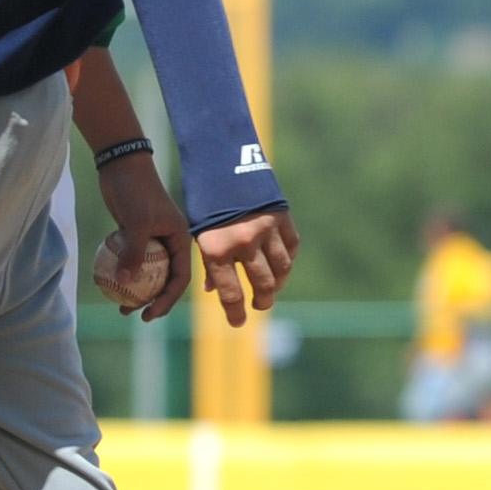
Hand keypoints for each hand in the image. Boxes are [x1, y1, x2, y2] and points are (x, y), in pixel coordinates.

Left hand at [93, 150, 193, 320]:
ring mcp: (153, 240)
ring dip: (137, 290)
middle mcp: (170, 243)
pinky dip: (124, 274)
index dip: (167, 299)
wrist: (123, 167)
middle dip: (152, 300)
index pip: (180, 278)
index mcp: (181, 241)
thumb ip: (133, 252)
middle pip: (165, 279)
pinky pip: (133, 261)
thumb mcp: (137, 222)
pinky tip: (110, 284)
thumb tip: (126, 282)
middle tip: (133, 313)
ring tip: (121, 306)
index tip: (150, 314)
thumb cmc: (136, 193)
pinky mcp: (136, 236)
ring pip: (149, 272)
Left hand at [192, 205, 298, 325]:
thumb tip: (213, 289)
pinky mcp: (282, 218)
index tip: (237, 323)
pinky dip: (287, 259)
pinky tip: (281, 264)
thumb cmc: (204, 204)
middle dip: (262, 300)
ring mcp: (267, 230)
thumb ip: (209, 262)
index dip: (235, 312)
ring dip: (278, 283)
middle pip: (262, 284)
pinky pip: (291, 247)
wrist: (222, 165)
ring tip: (272, 289)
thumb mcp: (199, 233)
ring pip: (282, 268)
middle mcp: (244, 243)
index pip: (231, 293)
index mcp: (217, 249)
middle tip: (260, 305)